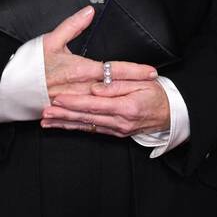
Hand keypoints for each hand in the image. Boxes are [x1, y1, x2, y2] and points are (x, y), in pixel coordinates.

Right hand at [41, 7, 159, 128]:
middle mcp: (80, 89)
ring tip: (141, 101)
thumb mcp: (50, 40)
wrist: (9, 88)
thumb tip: (89, 12)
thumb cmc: (29, 64)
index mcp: (79, 70)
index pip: (113, 70)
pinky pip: (90, 115)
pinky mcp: (68, 113)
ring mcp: (75, 104)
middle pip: (115, 89)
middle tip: (155, 88)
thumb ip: (72, 26)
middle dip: (135, 88)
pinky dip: (105, 115)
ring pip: (106, 104)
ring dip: (124, 102)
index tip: (151, 72)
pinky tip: (116, 114)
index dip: (134, 71)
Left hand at [42, 74, 170, 136]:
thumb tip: (96, 88)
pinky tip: (63, 125)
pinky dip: (76, 128)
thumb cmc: (157, 94)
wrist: (171, 114)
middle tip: (45, 111)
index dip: (75, 102)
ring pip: (86, 125)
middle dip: (63, 114)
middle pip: (86, 117)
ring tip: (47, 120)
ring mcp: (117, 130)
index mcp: (125, 107)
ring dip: (65, 123)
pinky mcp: (115, 133)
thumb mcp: (142, 84)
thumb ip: (117, 85)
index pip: (94, 104)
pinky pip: (92, 130)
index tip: (58, 98)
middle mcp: (119, 122)